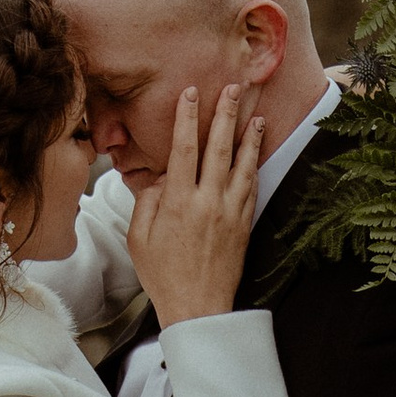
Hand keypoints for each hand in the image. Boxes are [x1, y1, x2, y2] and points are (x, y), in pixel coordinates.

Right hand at [128, 85, 261, 328]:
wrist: (198, 307)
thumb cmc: (163, 275)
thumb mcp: (139, 238)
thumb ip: (148, 201)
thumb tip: (162, 178)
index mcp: (178, 203)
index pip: (184, 148)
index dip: (186, 117)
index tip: (190, 94)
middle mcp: (208, 202)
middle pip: (218, 148)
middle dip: (226, 114)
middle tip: (234, 89)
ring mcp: (230, 213)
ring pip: (243, 165)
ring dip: (250, 137)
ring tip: (256, 116)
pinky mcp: (244, 225)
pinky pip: (251, 188)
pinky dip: (253, 167)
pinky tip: (255, 154)